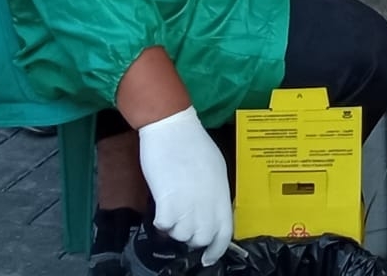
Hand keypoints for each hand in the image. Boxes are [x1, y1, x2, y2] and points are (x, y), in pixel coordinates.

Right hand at [138, 107, 232, 263]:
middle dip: (190, 237)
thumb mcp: (215, 168)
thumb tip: (211, 211)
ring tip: (171, 207)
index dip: (217, 249)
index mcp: (222, 192)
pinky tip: (161, 205)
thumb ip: (215, 193)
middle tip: (182, 221)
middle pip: (201, 237)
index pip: (225, 231)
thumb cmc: (193, 144)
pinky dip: (161, 220)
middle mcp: (208, 202)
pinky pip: (164, 225)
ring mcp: (189, 203)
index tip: (208, 258)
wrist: (172, 128)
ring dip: (174, 227)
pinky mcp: (168, 202)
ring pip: (181, 234)